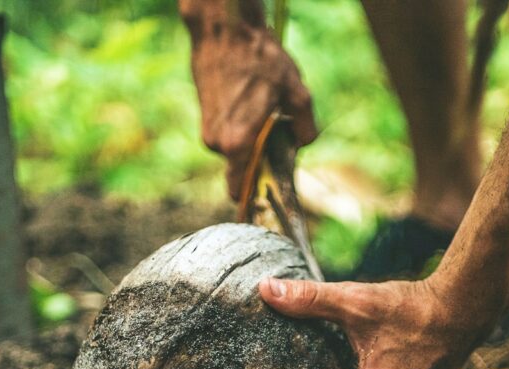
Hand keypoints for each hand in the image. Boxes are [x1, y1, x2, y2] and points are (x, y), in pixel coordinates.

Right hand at [185, 5, 316, 199]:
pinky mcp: (204, 118)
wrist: (224, 30)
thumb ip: (304, 127)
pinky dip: (241, 128)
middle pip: (243, 169)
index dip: (255, 198)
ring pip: (236, 151)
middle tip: (278, 137)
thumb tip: (303, 143)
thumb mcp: (296, 92)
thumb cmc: (259, 59)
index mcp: (239, 144)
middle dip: (260, 160)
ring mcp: (208, 131)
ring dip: (251, 141)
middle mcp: (218, 144)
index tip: (269, 199)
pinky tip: (251, 103)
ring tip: (264, 110)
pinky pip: (227, 136)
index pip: (240, 191)